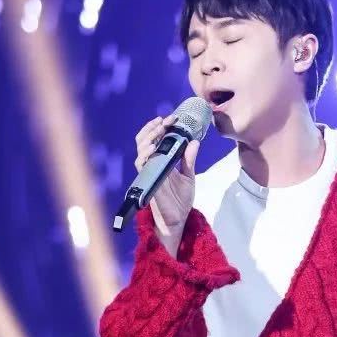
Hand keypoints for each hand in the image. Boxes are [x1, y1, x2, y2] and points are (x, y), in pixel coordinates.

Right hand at [134, 114, 200, 239]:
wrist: (178, 219)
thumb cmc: (180, 200)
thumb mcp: (188, 176)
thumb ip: (189, 159)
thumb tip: (194, 142)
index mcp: (161, 162)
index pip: (154, 139)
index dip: (159, 127)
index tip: (172, 118)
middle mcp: (152, 165)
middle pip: (144, 141)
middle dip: (154, 128)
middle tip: (167, 119)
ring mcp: (149, 172)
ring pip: (141, 150)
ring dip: (149, 136)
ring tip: (160, 128)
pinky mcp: (148, 180)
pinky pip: (142, 164)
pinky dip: (146, 154)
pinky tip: (154, 146)